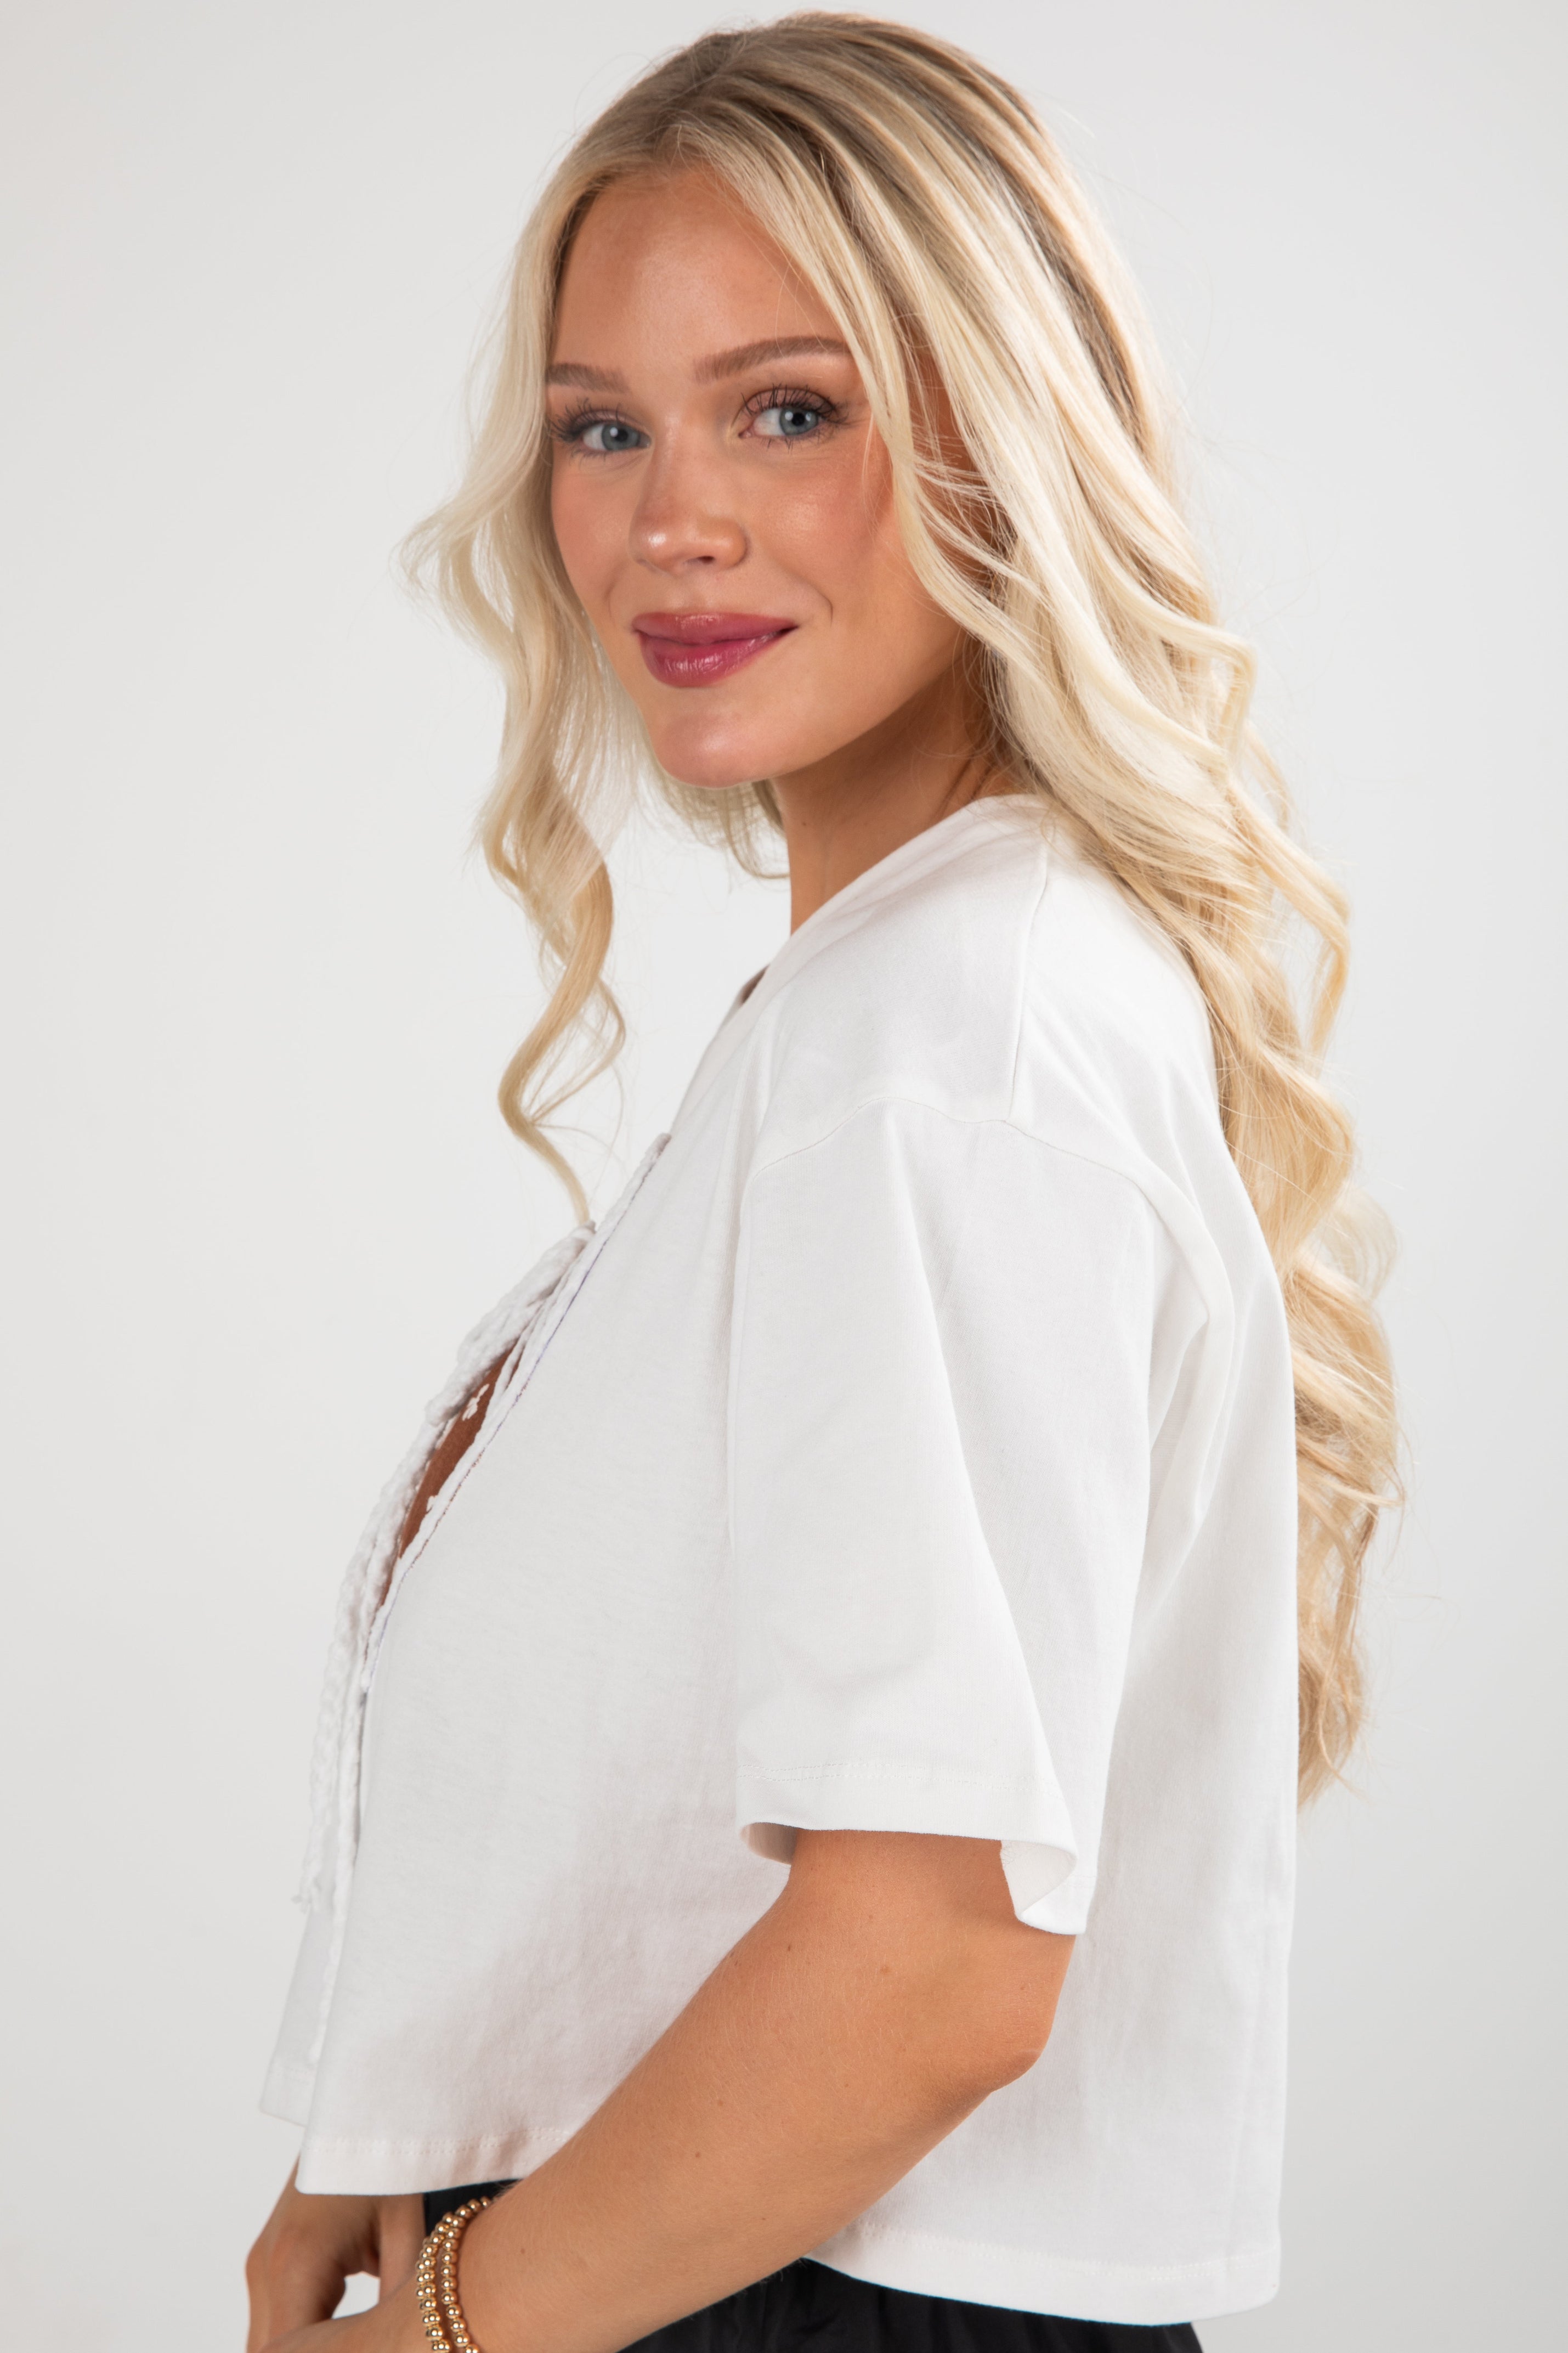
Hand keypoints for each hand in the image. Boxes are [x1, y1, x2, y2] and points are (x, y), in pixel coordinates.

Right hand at [246, 2169, 424, 2351]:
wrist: (358, 2111)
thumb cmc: (385, 2165)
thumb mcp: (405, 2235)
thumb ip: (394, 2304)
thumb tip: (406, 2340)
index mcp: (298, 2264)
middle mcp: (266, 2269)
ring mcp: (260, 2265)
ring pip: (264, 2344)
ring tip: (350, 2349)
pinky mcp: (265, 2263)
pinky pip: (272, 2321)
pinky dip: (295, 2342)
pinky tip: (334, 2346)